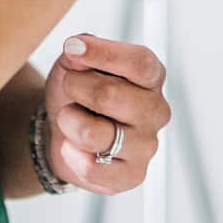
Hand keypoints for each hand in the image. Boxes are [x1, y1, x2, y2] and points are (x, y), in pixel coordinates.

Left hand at [44, 33, 171, 194]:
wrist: (66, 132)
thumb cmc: (78, 93)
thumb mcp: (74, 64)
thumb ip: (79, 53)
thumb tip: (77, 48)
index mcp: (151, 77)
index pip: (139, 62)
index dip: (104, 53)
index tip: (72, 47)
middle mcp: (156, 111)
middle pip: (110, 95)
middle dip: (76, 87)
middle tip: (69, 86)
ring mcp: (147, 146)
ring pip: (95, 133)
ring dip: (68, 121)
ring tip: (68, 117)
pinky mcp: (133, 175)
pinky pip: (92, 167)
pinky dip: (71, 154)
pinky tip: (73, 146)